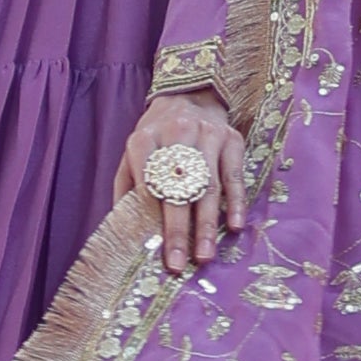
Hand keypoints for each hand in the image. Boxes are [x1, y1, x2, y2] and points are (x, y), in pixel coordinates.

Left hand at [116, 86, 247, 275]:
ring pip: (208, 187)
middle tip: (178, 263)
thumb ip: (126, 188)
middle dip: (177, 230)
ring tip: (204, 255)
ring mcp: (207, 135)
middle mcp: (175, 134)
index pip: (148, 186)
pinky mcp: (232, 138)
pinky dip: (236, 203)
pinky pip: (234, 176)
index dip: (150, 220)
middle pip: (177, 190)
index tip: (153, 251)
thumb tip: (123, 230)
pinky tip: (234, 226)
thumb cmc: (157, 137)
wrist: (188, 97)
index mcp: (143, 140)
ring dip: (206, 225)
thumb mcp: (133, 154)